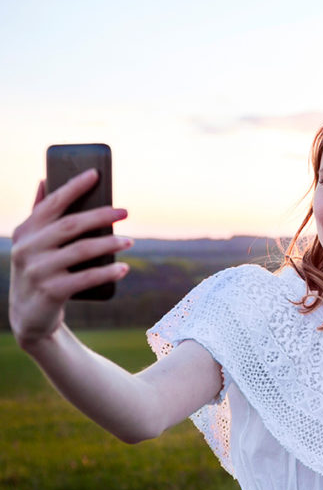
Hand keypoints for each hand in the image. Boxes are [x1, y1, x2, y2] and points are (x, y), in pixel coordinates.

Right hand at [9, 170, 131, 348]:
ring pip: (81, 250)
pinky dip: (107, 272)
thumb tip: (46, 179)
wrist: (29, 315)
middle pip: (71, 225)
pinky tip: (124, 268)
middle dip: (101, 215)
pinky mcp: (51, 291)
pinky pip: (85, 278)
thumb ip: (40, 214)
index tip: (96, 174)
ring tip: (129, 241)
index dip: (74, 187)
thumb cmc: (39, 270)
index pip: (52, 204)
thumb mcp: (33, 243)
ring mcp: (38, 271)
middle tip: (125, 211)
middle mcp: (27, 248)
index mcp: (25, 231)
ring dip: (109, 243)